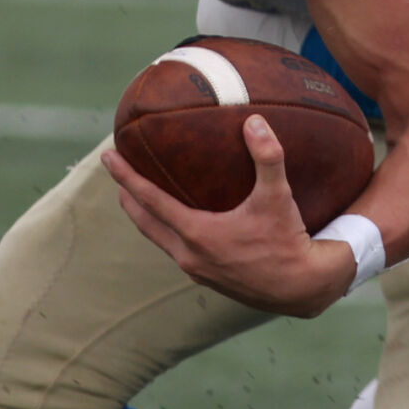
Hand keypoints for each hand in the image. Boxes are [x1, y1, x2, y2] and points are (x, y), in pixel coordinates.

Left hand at [102, 115, 354, 317]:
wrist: (300, 288)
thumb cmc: (287, 241)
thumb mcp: (278, 197)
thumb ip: (267, 157)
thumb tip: (253, 121)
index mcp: (197, 234)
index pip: (150, 200)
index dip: (127, 177)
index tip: (108, 157)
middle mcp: (190, 254)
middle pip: (145, 222)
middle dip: (128, 196)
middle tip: (116, 173)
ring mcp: (198, 269)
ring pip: (160, 238)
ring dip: (146, 216)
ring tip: (140, 197)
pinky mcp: (210, 278)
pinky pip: (178, 249)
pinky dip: (168, 231)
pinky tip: (182, 223)